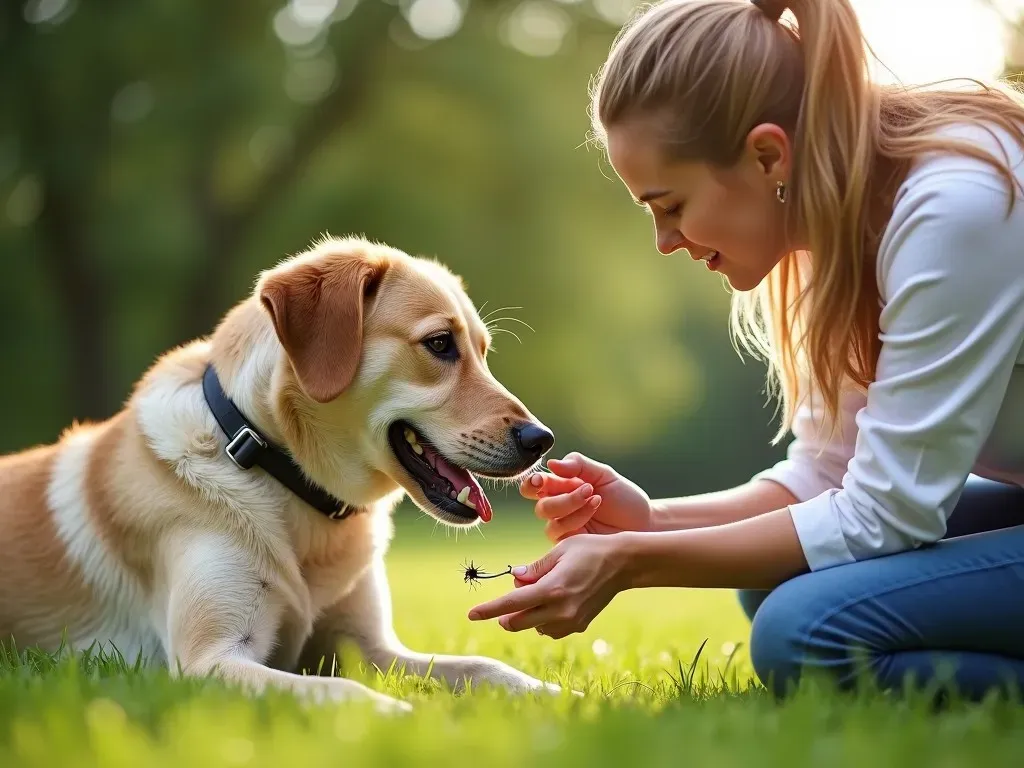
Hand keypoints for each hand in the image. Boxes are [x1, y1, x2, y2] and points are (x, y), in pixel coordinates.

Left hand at [467, 533, 629, 638]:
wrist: (623, 564)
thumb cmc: (589, 550)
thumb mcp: (558, 551)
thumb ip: (534, 569)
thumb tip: (514, 579)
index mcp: (551, 589)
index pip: (511, 604)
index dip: (488, 610)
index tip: (471, 614)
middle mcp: (560, 610)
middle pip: (518, 622)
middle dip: (506, 613)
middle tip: (516, 593)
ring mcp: (570, 621)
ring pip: (534, 627)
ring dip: (528, 614)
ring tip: (543, 590)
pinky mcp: (579, 626)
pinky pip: (550, 629)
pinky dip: (544, 619)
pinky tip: (554, 602)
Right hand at [520, 452, 651, 541]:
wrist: (644, 522)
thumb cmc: (623, 497)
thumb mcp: (603, 474)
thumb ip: (578, 465)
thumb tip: (551, 463)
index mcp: (561, 487)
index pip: (534, 485)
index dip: (531, 483)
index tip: (542, 479)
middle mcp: (558, 507)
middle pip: (540, 504)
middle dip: (560, 496)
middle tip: (584, 487)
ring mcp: (563, 526)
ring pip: (549, 518)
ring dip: (571, 504)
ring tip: (596, 497)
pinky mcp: (569, 543)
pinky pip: (561, 531)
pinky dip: (578, 517)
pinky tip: (595, 506)